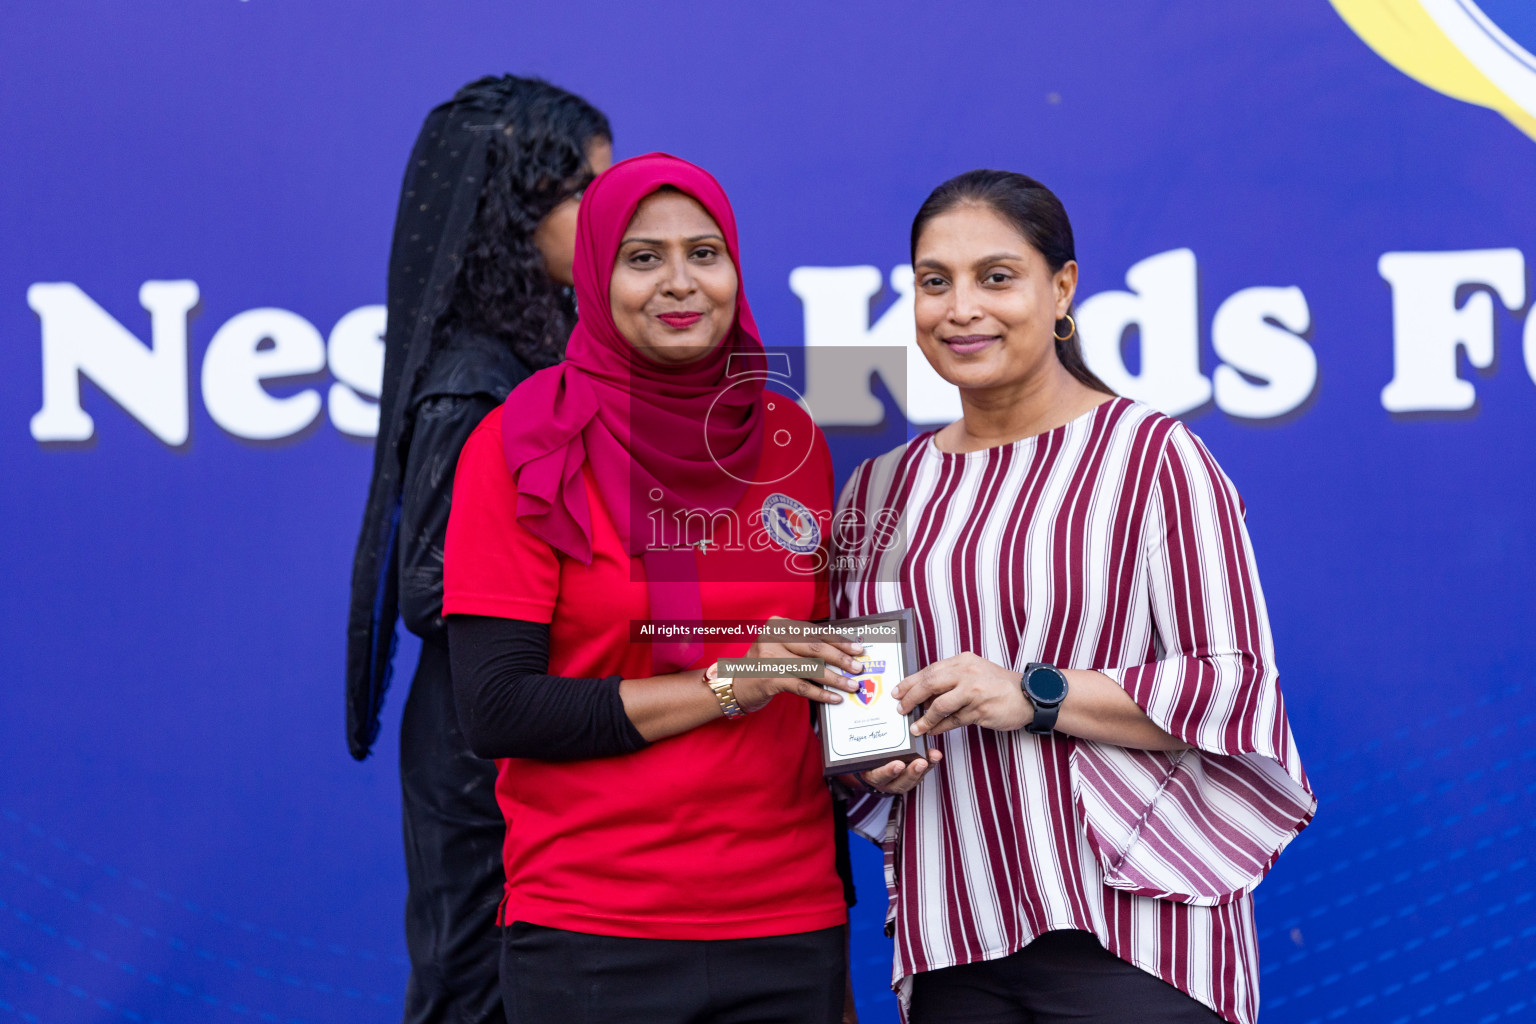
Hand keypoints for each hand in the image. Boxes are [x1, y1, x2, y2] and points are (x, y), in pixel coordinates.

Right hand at [726, 617, 865, 712]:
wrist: (737, 686)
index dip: (839, 640)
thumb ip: (805, 646)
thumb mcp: (782, 648)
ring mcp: (769, 657)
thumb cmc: (766, 666)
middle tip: (857, 668)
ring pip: (811, 668)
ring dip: (835, 679)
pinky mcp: (769, 678)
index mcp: (778, 625)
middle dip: (840, 658)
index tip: (857, 649)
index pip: (815, 631)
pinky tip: (834, 698)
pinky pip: (802, 686)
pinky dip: (821, 693)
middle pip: (815, 647)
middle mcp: (772, 637)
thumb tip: (843, 653)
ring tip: (850, 685)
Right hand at [851, 748, 942, 794]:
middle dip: (912, 772)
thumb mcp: (868, 750)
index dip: (889, 771)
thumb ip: (874, 741)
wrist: (871, 766)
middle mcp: (886, 783)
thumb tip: (874, 719)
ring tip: (933, 757)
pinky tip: (935, 756)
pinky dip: (930, 764)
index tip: (899, 764)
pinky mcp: (910, 779)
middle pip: (900, 782)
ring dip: (924, 768)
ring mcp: (898, 783)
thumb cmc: (869, 755)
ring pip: (913, 780)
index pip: (879, 776)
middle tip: (921, 762)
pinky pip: (921, 775)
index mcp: (872, 775)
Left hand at [894, 652, 1031, 736]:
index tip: (898, 692)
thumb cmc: (999, 685)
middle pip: (930, 684)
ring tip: (915, 727)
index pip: (930, 670)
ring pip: (939, 705)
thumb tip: (922, 693)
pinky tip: (932, 731)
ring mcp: (974, 691)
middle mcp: (967, 673)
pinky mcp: (980, 710)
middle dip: (911, 698)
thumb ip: (951, 678)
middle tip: (901, 709)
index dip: (910, 682)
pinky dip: (940, 727)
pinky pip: (953, 720)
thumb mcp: (974, 672)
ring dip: (924, 718)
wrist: (1029, 696)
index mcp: (963, 661)